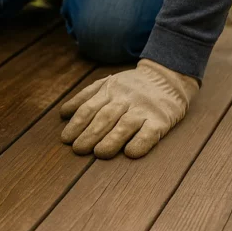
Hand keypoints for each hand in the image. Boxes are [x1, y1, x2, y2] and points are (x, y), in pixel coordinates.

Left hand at [59, 59, 198, 158]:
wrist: (168, 77)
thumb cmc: (132, 85)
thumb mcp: (107, 83)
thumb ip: (85, 96)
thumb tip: (63, 113)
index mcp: (109, 90)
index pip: (89, 108)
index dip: (76, 124)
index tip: (66, 139)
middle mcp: (125, 99)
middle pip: (104, 117)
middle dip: (89, 134)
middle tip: (78, 149)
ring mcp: (144, 109)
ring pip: (125, 125)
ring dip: (111, 140)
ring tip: (99, 153)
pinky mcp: (161, 120)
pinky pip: (150, 132)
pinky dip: (140, 143)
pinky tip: (130, 153)